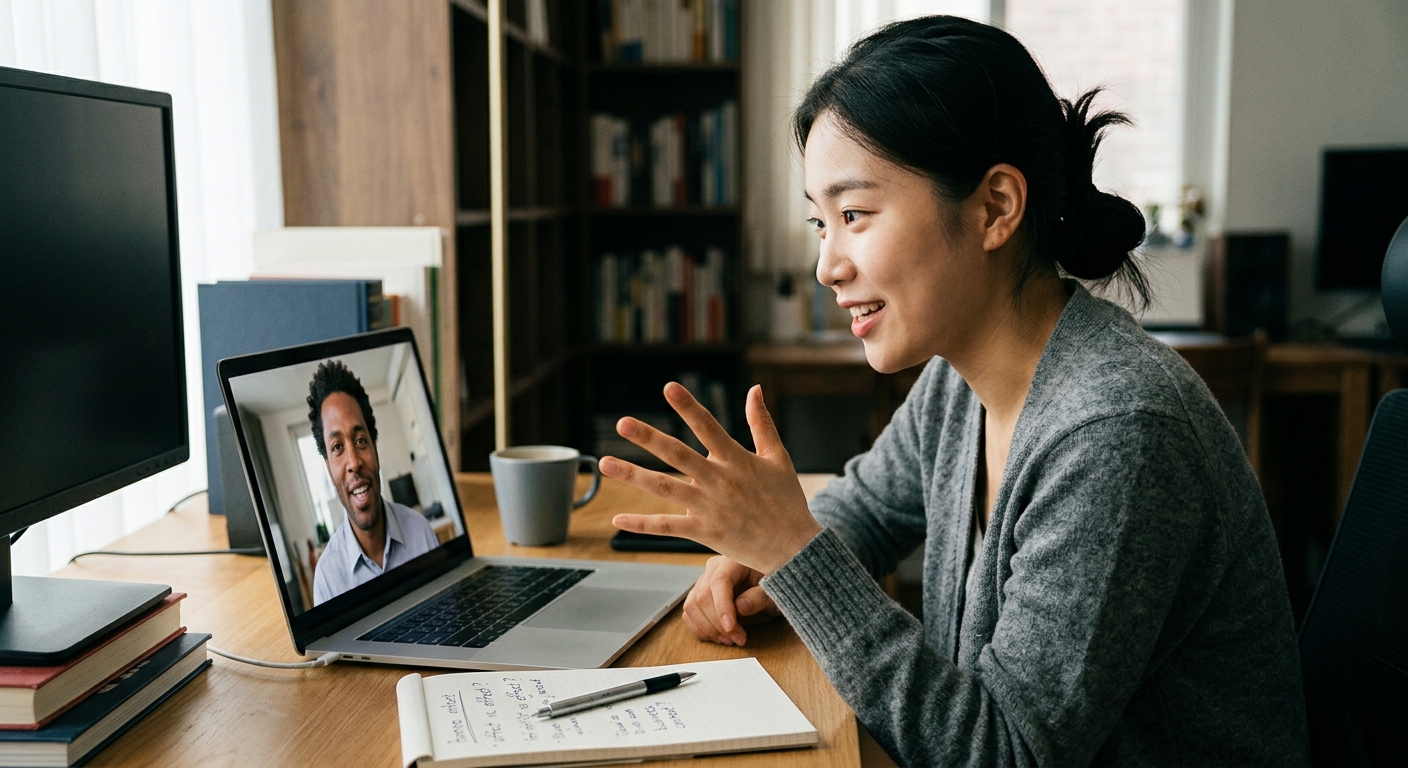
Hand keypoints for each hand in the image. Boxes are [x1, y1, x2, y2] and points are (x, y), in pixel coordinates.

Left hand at [604, 383, 822, 573]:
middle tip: (622, 423)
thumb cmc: (787, 500)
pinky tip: (617, 518)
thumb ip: (762, 423)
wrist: (795, 547)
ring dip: (633, 476)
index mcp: (737, 461)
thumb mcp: (778, 457)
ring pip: (664, 489)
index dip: (688, 406)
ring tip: (604, 464)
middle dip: (649, 438)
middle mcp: (719, 482)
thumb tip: (754, 388)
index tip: (668, 387)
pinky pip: (667, 527)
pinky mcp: (704, 533)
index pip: (708, 427)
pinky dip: (642, 524)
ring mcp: (709, 508)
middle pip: (678, 455)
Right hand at [683, 556, 781, 645]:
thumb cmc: (773, 587)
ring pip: (692, 606)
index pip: (719, 582)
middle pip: (702, 596)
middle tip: (738, 639)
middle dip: (717, 623)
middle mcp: (714, 569)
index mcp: (733, 561)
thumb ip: (759, 597)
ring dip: (708, 629)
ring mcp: (703, 582)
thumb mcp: (774, 592)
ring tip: (729, 640)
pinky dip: (700, 630)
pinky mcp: (699, 597)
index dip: (722, 606)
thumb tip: (740, 607)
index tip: (731, 628)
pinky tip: (718, 637)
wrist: (770, 589)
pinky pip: (689, 614)